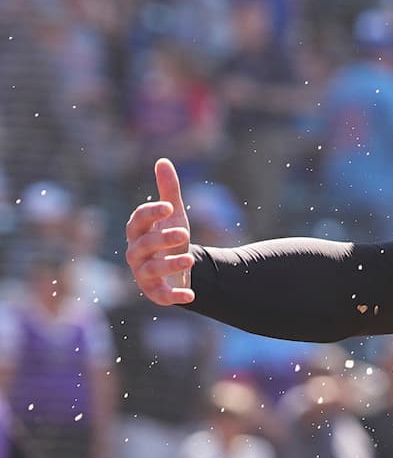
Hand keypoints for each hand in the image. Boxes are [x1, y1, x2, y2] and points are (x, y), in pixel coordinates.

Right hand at [124, 158, 194, 305]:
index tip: (169, 206)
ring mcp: (143, 274)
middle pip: (143, 245)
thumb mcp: (173, 215)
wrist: (178, 268)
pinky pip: (162, 296)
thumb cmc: (169, 238)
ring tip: (190, 258)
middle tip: (184, 233)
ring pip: (151, 270)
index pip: (138, 220)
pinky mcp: (156, 293)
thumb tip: (163, 161)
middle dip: (162, 239)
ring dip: (169, 264)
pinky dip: (175, 296)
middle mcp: (136, 253)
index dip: (151, 213)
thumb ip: (168, 191)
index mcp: (139, 232)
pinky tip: (191, 295)